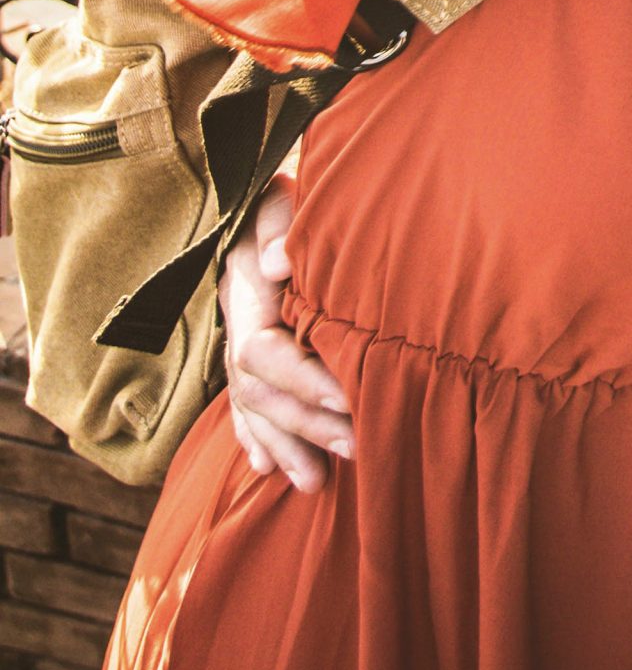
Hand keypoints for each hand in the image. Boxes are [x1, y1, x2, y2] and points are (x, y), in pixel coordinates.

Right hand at [218, 178, 351, 491]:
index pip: (264, 352)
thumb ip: (282, 224)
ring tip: (318, 483)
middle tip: (356, 446)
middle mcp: (238, 321)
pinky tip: (269, 469)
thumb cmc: (289, 188)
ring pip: (252, 406)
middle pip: (260, 390)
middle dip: (305, 425)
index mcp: (246, 289)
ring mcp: (238, 336)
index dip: (303, 379)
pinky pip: (243, 404)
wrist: (259, 186)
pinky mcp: (248, 345)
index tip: (349, 397)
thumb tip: (281, 265)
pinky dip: (256, 438)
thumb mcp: (282, 194)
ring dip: (286, 445)